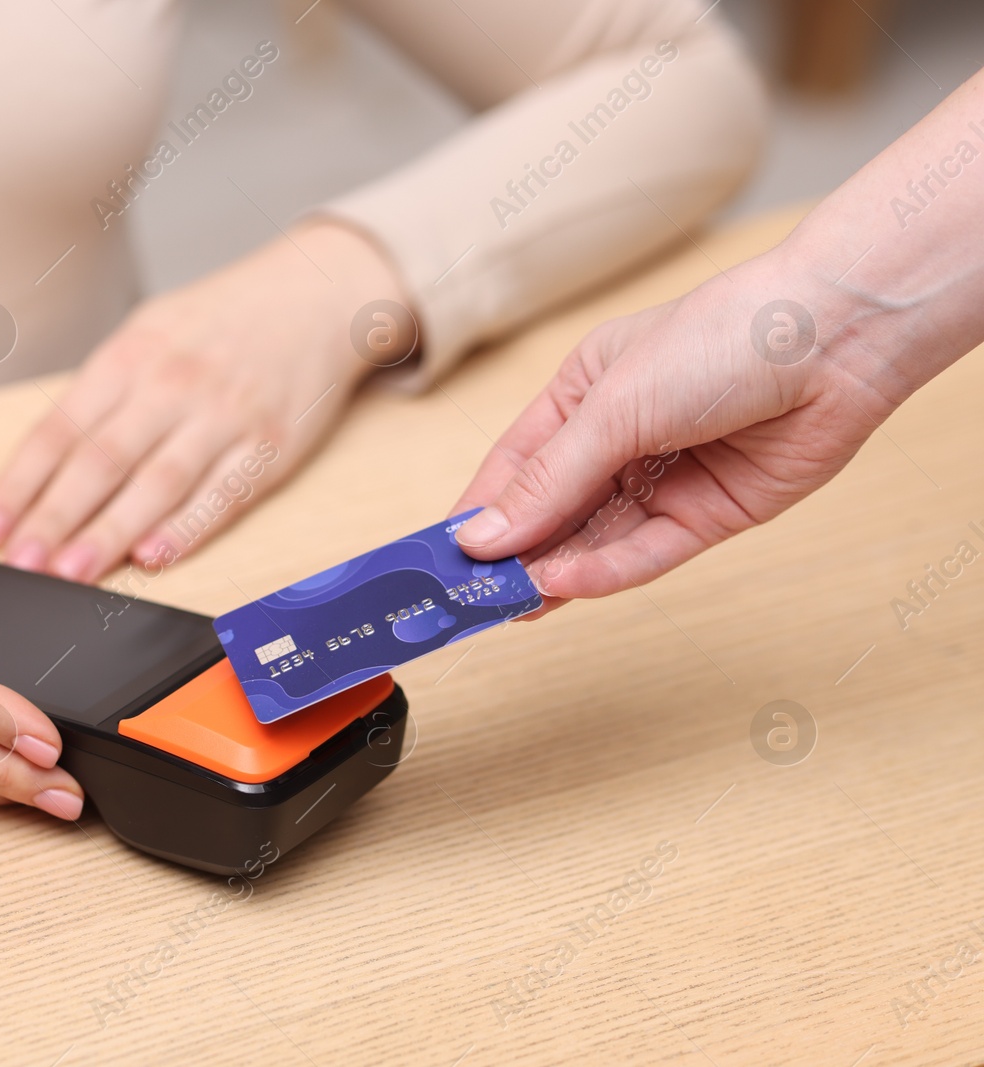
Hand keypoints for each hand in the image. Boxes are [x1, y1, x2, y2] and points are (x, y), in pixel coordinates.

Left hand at [0, 221, 410, 580]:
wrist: (315, 293)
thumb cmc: (221, 321)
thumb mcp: (149, 332)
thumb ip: (103, 395)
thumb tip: (47, 468)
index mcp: (130, 357)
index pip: (58, 430)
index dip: (18, 486)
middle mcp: (171, 385)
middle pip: (100, 462)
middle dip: (53, 518)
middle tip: (20, 563)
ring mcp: (222, 417)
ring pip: (155, 484)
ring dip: (109, 534)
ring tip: (71, 573)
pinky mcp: (268, 446)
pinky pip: (220, 495)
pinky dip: (186, 529)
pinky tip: (153, 557)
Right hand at [449, 258, 898, 601]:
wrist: (839, 338)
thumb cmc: (723, 337)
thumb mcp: (613, 406)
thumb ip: (548, 479)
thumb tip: (482, 536)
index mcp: (581, 396)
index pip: (512, 468)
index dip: (477, 514)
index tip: (438, 560)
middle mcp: (618, 441)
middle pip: (550, 512)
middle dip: (512, 555)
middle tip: (467, 600)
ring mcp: (663, 481)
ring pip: (593, 541)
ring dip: (552, 573)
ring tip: (509, 604)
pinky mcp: (708, 515)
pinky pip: (646, 553)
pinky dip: (606, 573)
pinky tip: (565, 586)